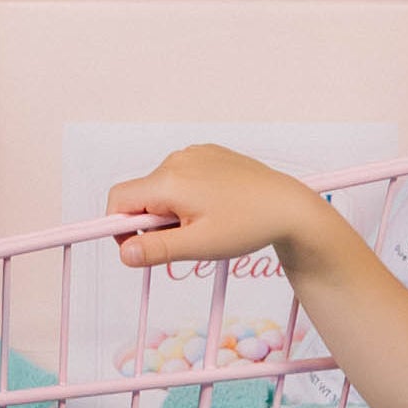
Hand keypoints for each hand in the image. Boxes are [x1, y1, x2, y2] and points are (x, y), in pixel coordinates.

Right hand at [107, 142, 326, 276]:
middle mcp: (177, 160)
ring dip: (170, 211)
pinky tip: (214, 208)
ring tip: (205, 224)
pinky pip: (181, 177)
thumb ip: (156, 250)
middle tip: (184, 241)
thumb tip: (124, 254)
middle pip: (140, 195)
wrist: (288, 206)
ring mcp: (193, 154)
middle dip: (152, 222)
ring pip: (161, 188)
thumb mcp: (199, 245)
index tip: (137, 249)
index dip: (119, 228)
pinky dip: (186, 196)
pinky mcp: (208, 155)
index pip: (119, 200)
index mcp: (169, 181)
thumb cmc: (248, 225)